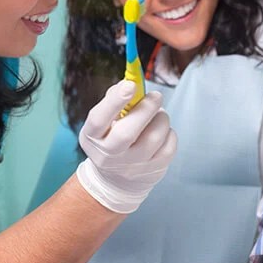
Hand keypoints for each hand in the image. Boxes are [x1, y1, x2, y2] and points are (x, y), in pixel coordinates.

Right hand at [76, 80, 176, 212]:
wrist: (117, 179)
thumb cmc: (112, 137)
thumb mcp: (104, 122)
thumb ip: (115, 100)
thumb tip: (131, 83)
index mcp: (93, 137)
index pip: (98, 119)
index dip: (114, 101)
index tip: (130, 84)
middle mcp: (109, 156)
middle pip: (126, 133)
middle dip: (145, 109)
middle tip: (156, 96)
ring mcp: (132, 166)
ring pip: (153, 138)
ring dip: (161, 118)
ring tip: (159, 113)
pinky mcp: (153, 171)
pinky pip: (169, 147)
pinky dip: (169, 133)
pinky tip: (162, 132)